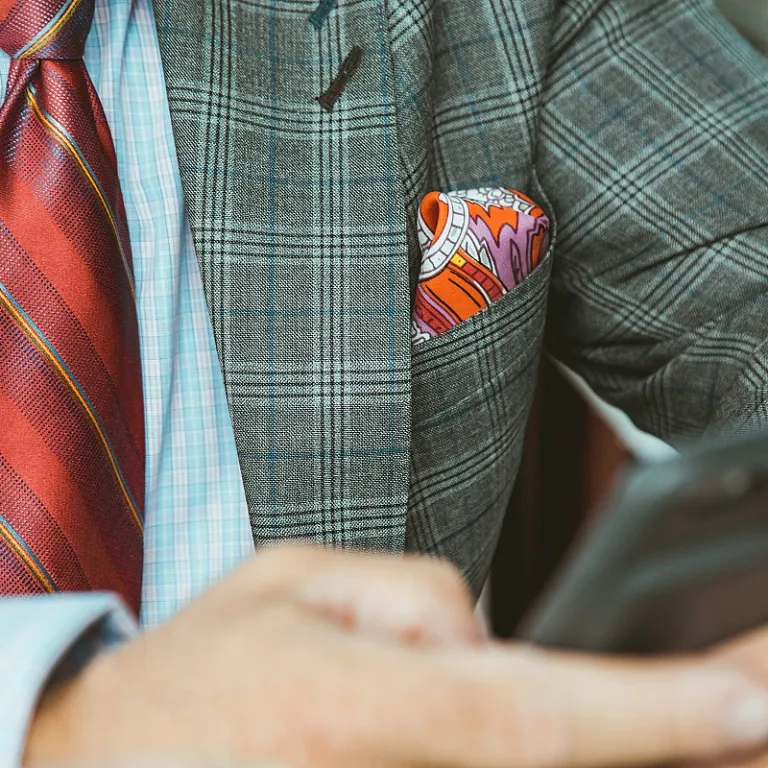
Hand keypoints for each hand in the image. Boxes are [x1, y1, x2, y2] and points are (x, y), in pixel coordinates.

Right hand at [24, 545, 767, 767]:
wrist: (112, 764)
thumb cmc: (197, 671)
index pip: (541, 713)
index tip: (757, 690)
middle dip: (687, 743)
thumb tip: (488, 636)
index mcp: (366, 707)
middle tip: (762, 694)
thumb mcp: (290, 577)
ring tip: (723, 722)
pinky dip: (577, 760)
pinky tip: (611, 739)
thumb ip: (408, 594)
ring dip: (643, 754)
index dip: (663, 713)